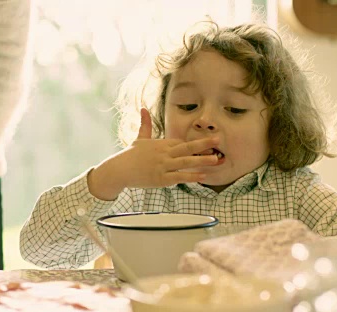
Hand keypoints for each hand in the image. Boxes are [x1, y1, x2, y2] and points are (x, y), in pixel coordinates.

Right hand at [88, 108, 219, 199]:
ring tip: (216, 160)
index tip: (209, 142)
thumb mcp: (139, 138)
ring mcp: (163, 166)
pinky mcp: (161, 178)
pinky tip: (203, 176)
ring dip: (202, 160)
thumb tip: (143, 108)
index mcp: (161, 144)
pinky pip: (179, 176)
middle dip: (203, 144)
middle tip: (218, 140)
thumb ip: (145, 124)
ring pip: (186, 162)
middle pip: (187, 147)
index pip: (181, 142)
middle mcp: (164, 153)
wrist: (119, 170)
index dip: (196, 143)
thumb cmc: (129, 155)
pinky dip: (191, 176)